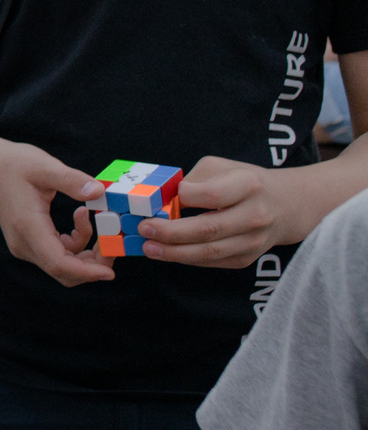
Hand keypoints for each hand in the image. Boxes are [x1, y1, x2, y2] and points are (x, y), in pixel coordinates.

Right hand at [0, 140, 109, 285]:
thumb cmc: (14, 165)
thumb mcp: (44, 166)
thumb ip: (72, 180)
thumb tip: (99, 192)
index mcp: (28, 227)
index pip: (58, 263)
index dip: (86, 272)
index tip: (110, 271)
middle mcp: (24, 244)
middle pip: (63, 272)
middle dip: (93, 265)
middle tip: (113, 242)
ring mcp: (26, 246)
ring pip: (63, 267)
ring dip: (86, 253)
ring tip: (93, 220)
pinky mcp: (30, 244)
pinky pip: (59, 256)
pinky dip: (76, 245)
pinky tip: (79, 219)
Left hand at [140, 157, 292, 267]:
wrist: (284, 205)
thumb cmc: (243, 181)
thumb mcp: (220, 168)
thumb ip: (193, 181)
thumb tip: (162, 200)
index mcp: (248, 185)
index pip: (213, 195)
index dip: (186, 197)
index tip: (163, 198)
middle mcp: (255, 215)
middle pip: (209, 229)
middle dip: (171, 232)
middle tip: (144, 229)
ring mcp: (253, 241)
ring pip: (210, 251)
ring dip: (174, 252)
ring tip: (149, 247)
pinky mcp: (247, 258)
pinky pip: (212, 261)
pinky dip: (187, 259)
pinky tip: (167, 253)